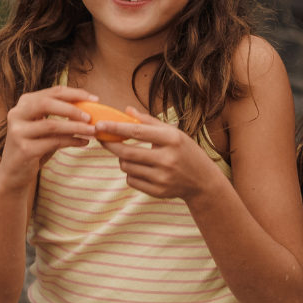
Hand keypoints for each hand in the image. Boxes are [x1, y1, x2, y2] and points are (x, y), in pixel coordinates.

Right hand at [0, 86, 96, 187]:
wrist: (13, 173)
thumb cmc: (33, 147)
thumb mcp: (44, 128)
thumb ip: (59, 116)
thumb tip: (88, 108)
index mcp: (24, 104)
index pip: (52, 92)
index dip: (75, 93)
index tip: (94, 99)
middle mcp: (17, 114)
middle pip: (47, 103)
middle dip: (72, 108)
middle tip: (90, 116)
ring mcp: (19, 132)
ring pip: (52, 124)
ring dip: (76, 127)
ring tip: (92, 131)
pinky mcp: (24, 149)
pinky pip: (54, 142)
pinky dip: (72, 141)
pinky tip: (83, 142)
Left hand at [96, 108, 225, 200]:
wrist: (203, 181)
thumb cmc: (185, 151)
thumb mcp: (173, 133)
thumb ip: (149, 122)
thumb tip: (126, 110)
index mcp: (172, 139)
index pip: (137, 132)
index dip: (115, 128)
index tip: (100, 125)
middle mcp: (167, 159)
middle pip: (127, 153)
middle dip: (110, 145)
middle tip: (102, 139)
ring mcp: (163, 177)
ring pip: (127, 167)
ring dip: (122, 159)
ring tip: (131, 155)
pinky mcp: (158, 191)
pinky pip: (131, 180)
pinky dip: (130, 173)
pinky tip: (141, 169)